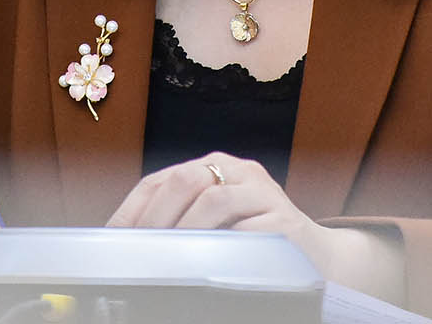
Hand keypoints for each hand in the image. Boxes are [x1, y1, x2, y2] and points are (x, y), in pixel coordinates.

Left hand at [106, 151, 314, 242]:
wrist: (319, 258)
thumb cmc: (257, 242)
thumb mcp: (215, 224)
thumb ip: (180, 223)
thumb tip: (126, 246)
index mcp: (215, 167)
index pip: (160, 179)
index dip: (133, 210)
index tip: (113, 241)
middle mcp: (239, 171)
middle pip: (185, 180)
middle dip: (155, 219)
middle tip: (139, 252)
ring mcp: (264, 192)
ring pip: (214, 200)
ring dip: (185, 232)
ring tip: (169, 259)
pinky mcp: (285, 221)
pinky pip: (247, 231)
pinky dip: (222, 247)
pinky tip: (207, 264)